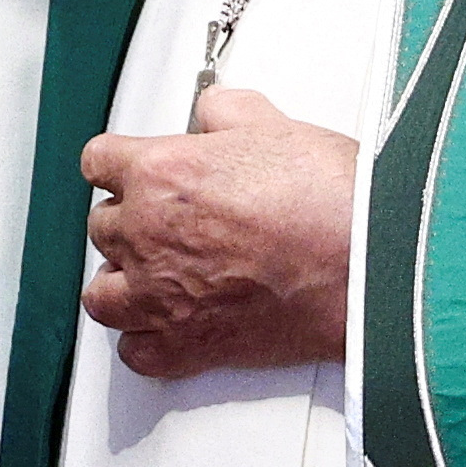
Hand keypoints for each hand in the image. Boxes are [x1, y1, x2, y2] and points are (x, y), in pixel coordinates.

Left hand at [79, 88, 356, 377]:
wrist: (367, 263)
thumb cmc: (330, 200)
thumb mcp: (274, 125)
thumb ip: (226, 114)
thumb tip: (213, 115)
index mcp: (161, 174)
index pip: (98, 162)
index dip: (120, 163)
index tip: (132, 169)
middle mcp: (148, 235)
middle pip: (101, 226)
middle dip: (131, 219)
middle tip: (168, 219)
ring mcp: (160, 297)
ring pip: (101, 294)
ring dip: (123, 281)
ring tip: (154, 273)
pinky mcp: (185, 348)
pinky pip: (134, 351)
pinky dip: (147, 339)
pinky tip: (170, 321)